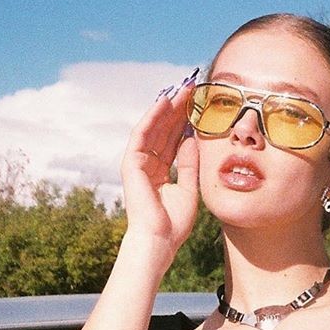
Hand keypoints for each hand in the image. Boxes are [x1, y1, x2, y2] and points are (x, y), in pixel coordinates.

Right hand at [120, 73, 199, 257]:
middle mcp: (147, 166)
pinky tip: (164, 101)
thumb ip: (189, 163)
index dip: (185, 124)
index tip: (199, 106)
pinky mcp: (131, 163)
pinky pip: (142, 134)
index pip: (173, 142)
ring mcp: (138, 164)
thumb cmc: (174, 223)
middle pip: (164, 132)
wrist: (159, 239)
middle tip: (192, 90)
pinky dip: (152, 116)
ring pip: (154, 129)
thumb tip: (193, 139)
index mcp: (160, 174)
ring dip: (167, 108)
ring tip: (181, 90)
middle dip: (178, 111)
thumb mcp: (189, 188)